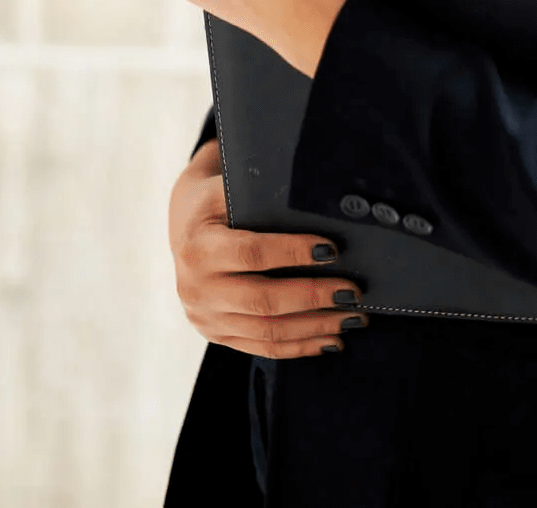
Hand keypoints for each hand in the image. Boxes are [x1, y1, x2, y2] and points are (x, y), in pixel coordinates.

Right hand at [169, 138, 366, 357]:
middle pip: (263, 300)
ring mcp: (204, 317)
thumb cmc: (218, 200)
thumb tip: (323, 206)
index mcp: (198, 246)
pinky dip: (300, 346)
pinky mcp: (216, 335)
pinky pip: (262, 348)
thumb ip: (264, 197)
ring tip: (352, 317)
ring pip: (267, 332)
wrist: (184, 224)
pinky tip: (330, 340)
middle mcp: (196, 288)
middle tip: (352, 292)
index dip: (293, 252)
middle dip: (313, 297)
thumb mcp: (230, 188)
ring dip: (315, 328)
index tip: (333, 249)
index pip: (251, 253)